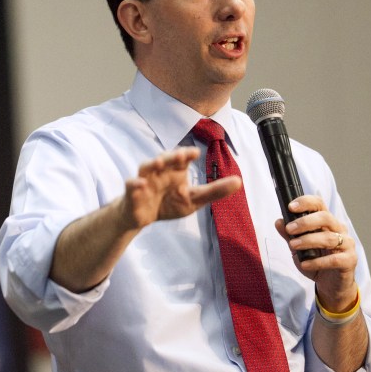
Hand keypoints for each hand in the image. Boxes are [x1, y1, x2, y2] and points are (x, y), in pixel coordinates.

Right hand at [120, 147, 240, 229]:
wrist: (142, 217)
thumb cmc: (167, 204)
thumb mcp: (194, 199)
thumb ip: (215, 191)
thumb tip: (239, 182)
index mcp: (175, 171)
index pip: (181, 158)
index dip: (186, 154)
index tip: (195, 153)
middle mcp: (160, 171)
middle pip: (164, 158)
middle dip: (171, 156)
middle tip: (181, 155)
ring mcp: (145, 181)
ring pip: (146, 167)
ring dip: (151, 163)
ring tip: (159, 163)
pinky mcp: (132, 193)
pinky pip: (131, 185)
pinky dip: (134, 184)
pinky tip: (140, 185)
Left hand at [274, 195, 357, 311]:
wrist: (330, 284)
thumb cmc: (315, 262)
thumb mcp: (298, 248)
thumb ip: (289, 236)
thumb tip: (279, 222)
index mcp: (327, 223)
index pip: (319, 205)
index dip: (306, 202)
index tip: (290, 207)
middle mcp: (339, 230)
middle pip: (326, 217)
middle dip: (305, 222)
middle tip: (290, 229)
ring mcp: (347, 245)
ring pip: (330, 238)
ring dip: (308, 240)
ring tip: (293, 246)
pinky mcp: (349, 261)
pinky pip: (334, 259)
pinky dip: (317, 261)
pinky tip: (305, 264)